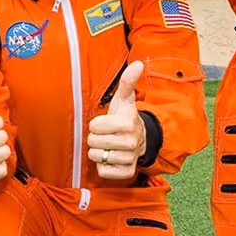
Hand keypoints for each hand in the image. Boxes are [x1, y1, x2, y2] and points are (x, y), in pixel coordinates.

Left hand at [87, 61, 146, 180]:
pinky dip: (104, 167)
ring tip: (109, 146)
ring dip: (99, 152)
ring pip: (97, 157)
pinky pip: (104, 172)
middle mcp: (130, 142)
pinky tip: (111, 158)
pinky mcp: (127, 172)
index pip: (94, 126)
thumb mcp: (125, 100)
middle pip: (93, 142)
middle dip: (96, 137)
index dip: (96, 124)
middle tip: (107, 134)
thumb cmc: (126, 118)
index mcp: (127, 123)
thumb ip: (127, 82)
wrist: (142, 139)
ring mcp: (129, 158)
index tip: (106, 123)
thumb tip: (138, 63)